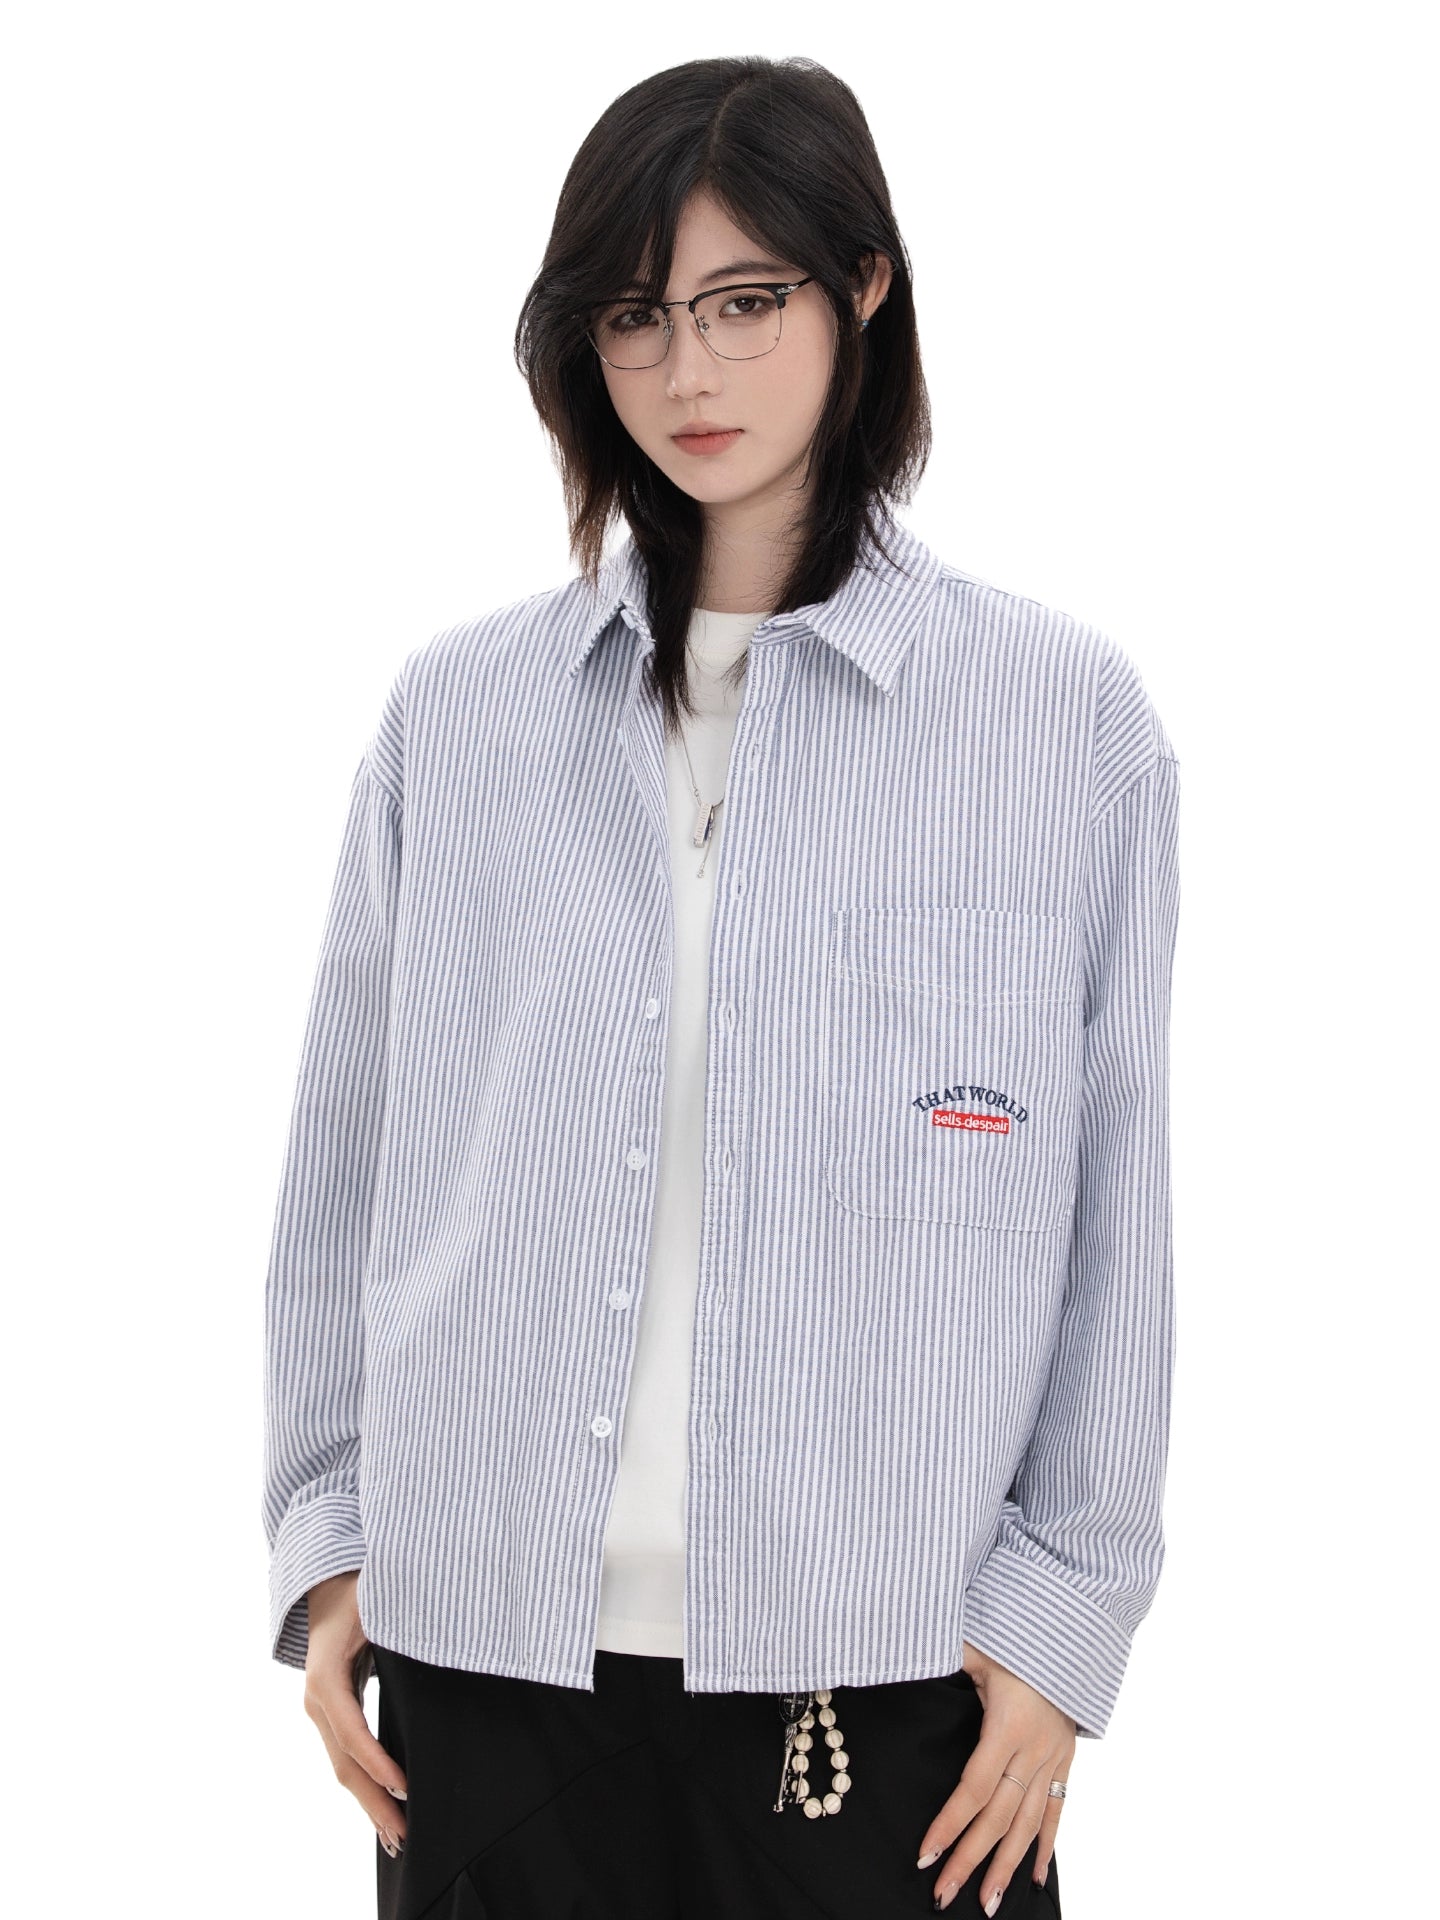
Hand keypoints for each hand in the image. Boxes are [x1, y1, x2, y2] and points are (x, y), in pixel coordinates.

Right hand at [302, 1570, 408, 1857]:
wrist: (327, 1583)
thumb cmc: (358, 1588)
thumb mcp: (377, 1602)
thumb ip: (399, 1624)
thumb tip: (436, 1640)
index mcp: (325, 1677)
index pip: (352, 1732)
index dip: (377, 1763)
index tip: (404, 1788)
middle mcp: (318, 1700)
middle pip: (344, 1763)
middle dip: (373, 1803)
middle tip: (403, 1836)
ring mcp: (322, 1710)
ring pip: (343, 1767)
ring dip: (369, 1804)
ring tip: (396, 1838)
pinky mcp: (333, 1713)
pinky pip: (347, 1756)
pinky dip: (365, 1785)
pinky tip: (384, 1809)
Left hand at [916, 1640, 1074, 1911]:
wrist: (1072, 1631)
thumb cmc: (1016, 1636)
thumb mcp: (976, 1645)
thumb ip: (941, 1656)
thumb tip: (902, 1654)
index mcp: (1007, 1725)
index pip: (975, 1788)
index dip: (950, 1823)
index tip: (926, 1854)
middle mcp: (1034, 1749)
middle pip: (999, 1817)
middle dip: (970, 1859)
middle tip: (943, 1896)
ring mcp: (1053, 1758)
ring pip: (1030, 1824)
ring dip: (1007, 1866)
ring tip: (989, 1904)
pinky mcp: (1065, 1759)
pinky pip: (1057, 1809)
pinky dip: (1046, 1845)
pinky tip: (1035, 1876)